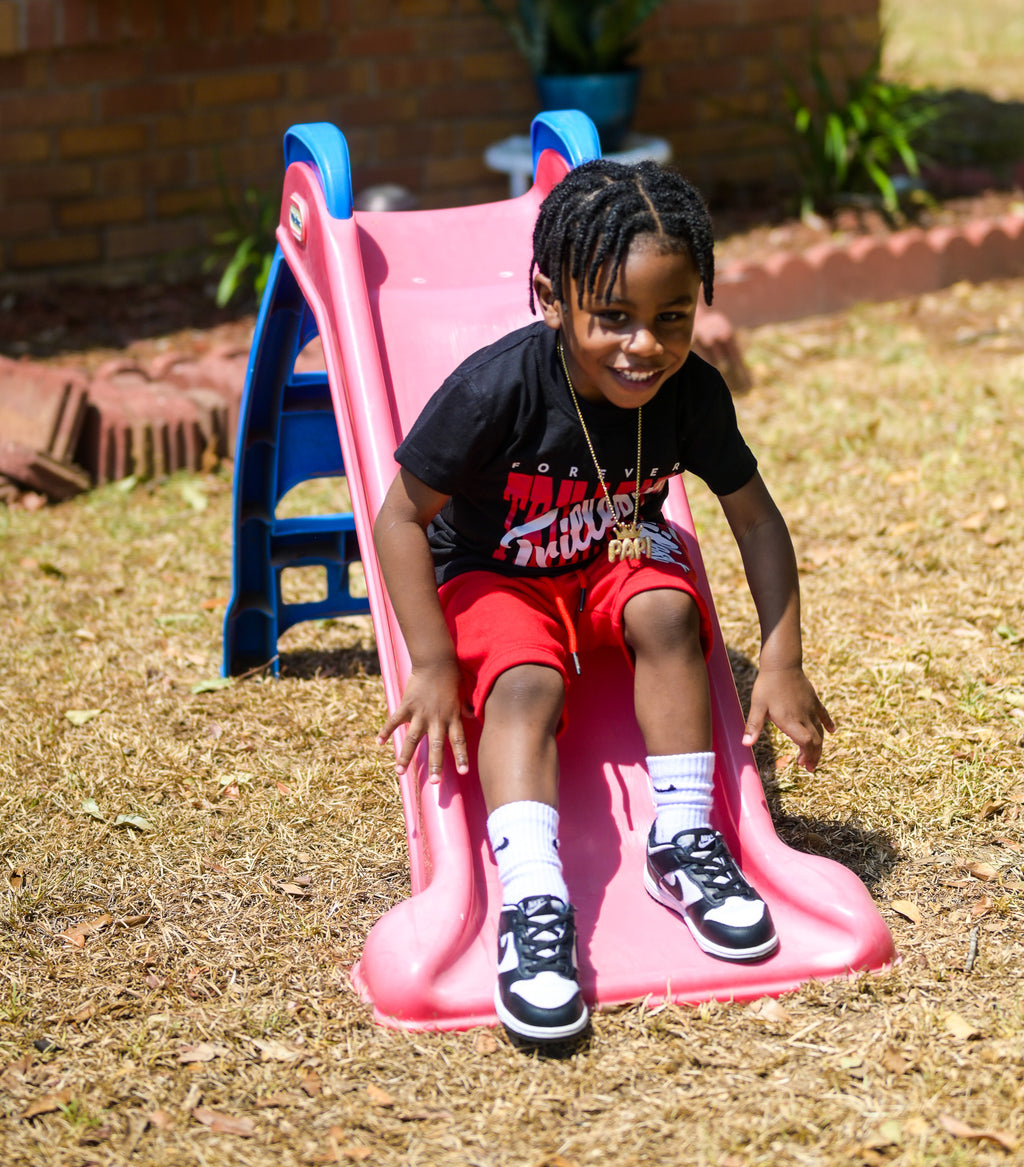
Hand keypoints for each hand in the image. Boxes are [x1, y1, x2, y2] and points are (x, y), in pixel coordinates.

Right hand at [376, 659, 469, 781]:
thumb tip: (474, 715)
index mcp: (452, 717)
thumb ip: (466, 707)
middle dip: (435, 765)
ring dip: (405, 756)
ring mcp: (420, 713)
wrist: (435, 660)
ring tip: (399, 772)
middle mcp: (437, 718)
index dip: (461, 757)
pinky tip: (379, 743)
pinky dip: (386, 731)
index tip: (463, 772)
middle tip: (433, 782)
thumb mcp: (463, 693)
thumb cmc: (451, 676)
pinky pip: (394, 721)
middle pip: (436, 745)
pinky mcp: (406, 705)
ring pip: (413, 739)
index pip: (458, 741)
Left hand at [741, 665, 834, 771]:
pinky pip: (823, 715)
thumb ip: (753, 726)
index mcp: (790, 720)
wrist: (781, 664)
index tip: (802, 764)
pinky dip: (828, 724)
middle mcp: (803, 716)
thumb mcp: (757, 706)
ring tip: (814, 756)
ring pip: (820, 731)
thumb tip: (745, 744)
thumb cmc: (767, 685)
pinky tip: (832, 731)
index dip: (807, 755)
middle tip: (809, 767)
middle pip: (815, 741)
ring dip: (819, 745)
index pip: (806, 743)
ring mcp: (810, 708)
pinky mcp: (813, 700)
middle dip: (814, 756)